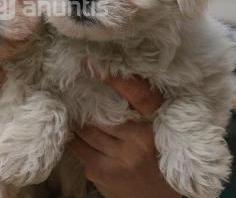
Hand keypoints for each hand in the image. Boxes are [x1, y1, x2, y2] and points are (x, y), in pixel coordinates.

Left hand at [69, 75, 180, 197]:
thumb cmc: (162, 158)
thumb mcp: (164, 132)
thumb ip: (148, 110)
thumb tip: (118, 78)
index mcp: (160, 124)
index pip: (141, 95)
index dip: (119, 79)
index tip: (94, 63)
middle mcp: (141, 140)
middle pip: (102, 114)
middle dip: (85, 101)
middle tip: (74, 87)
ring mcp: (120, 158)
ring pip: (86, 130)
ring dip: (77, 120)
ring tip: (71, 108)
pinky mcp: (104, 172)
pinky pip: (79, 149)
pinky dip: (75, 140)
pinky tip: (74, 133)